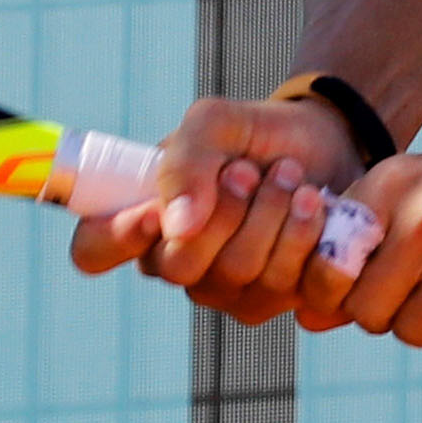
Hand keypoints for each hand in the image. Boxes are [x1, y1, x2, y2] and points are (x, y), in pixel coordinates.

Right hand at [66, 94, 362, 323]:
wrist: (328, 143)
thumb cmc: (256, 134)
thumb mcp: (216, 123)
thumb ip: (186, 160)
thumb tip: (176, 225)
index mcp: (144, 218)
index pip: (93, 250)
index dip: (116, 238)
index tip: (154, 212)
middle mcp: (179, 263)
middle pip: (179, 267)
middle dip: (223, 211)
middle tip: (247, 169)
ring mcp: (228, 291)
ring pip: (240, 275)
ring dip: (273, 213)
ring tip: (292, 175)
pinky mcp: (280, 300)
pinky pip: (289, 287)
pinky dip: (307, 235)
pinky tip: (316, 205)